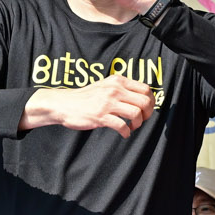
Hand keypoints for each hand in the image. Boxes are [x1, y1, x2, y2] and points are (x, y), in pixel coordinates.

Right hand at [30, 77, 155, 138]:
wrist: (64, 104)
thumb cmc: (86, 98)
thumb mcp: (106, 85)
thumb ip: (122, 88)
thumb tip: (142, 98)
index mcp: (118, 81)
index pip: (145, 89)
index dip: (151, 101)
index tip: (146, 110)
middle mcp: (114, 89)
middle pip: (144, 102)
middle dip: (147, 114)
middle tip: (141, 120)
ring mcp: (107, 103)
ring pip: (136, 114)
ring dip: (138, 124)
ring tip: (132, 127)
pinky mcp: (101, 116)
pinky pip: (122, 126)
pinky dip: (127, 132)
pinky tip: (124, 133)